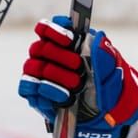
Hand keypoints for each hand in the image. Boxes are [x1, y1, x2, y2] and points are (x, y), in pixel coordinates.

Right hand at [18, 16, 137, 137]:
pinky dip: (46, 90)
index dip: (54, 31)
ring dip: (57, 75)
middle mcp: (45, 56)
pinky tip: (64, 95)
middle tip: (78, 65)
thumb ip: (103, 52)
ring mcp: (38, 74)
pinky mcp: (34, 93)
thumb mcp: (109, 67)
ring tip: (76, 84)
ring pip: (34, 67)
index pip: (45, 28)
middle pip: (39, 48)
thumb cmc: (102, 82)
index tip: (70, 39)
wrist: (102, 109)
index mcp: (60, 43)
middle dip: (60, 56)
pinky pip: (27, 88)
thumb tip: (97, 38)